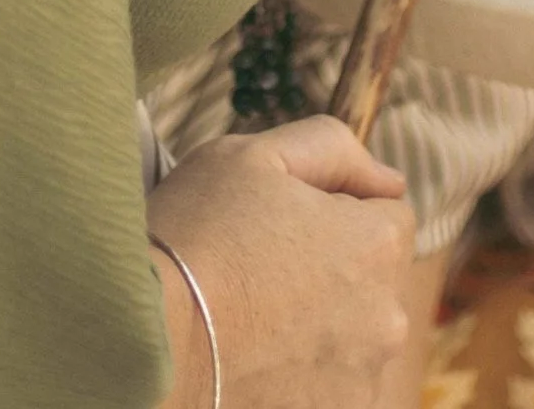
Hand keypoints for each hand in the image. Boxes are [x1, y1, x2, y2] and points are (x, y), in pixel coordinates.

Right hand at [149, 120, 414, 408]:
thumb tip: (388, 179)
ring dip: (319, 332)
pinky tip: (252, 365)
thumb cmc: (195, 240)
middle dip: (334, 275)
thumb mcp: (253, 157)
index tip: (286, 227)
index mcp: (377, 247)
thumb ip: (332, 148)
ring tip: (252, 327)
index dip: (339, 213)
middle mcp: (384, 321)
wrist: (143, 345)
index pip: (390, 217)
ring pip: (351, 342)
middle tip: (262, 275)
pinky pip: (326, 390)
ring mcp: (358, 384)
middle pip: (373, 284)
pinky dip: (300, 381)